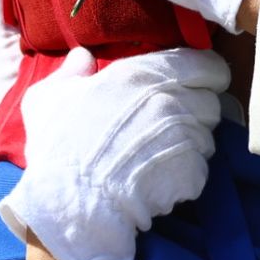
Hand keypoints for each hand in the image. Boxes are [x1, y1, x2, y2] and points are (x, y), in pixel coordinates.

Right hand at [0, 46, 230, 259]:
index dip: (206, 77)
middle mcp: (173, 100)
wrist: (71, 203)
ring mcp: (186, 136)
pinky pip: (200, 171)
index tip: (195, 88)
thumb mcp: (48, 100)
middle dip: (196, 115)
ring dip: (190, 148)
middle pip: (211, 104)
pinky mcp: (192, 173)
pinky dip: (184, 178)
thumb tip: (82, 55)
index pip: (208, 67)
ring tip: (159, 159)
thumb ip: (70, 72)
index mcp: (145, 74)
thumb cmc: (56, 147)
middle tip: (170, 129)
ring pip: (207, 139)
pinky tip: (158, 183)